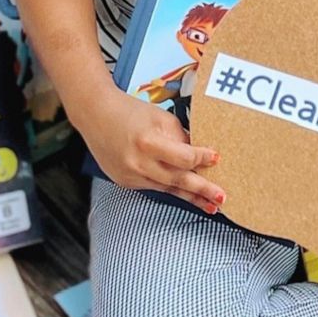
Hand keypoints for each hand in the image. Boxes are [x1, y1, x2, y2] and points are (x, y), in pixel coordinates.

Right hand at [77, 84, 224, 212]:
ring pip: (167, 188)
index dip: (202, 158)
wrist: (95, 115)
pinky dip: (170, 188)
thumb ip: (180, 137)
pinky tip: (185, 193)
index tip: (216, 158)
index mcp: (148, 142)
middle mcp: (138, 162)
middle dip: (203, 190)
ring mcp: (130, 175)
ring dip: (190, 196)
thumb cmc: (129, 111)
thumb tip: (199, 155)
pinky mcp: (126, 182)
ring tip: (210, 205)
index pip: (183, 157)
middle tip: (222, 198)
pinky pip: (154, 186)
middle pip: (178, 179)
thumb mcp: (160, 118)